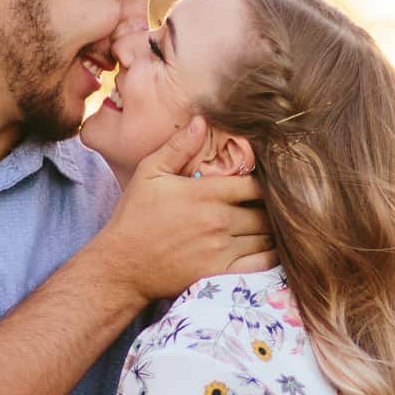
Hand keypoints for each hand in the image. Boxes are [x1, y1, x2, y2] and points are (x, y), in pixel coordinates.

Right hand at [91, 117, 273, 299]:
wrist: (123, 265)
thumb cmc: (135, 216)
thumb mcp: (149, 173)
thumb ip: (178, 147)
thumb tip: (201, 120)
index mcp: (205, 193)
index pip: (255, 185)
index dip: (263, 184)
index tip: (260, 185)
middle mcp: (218, 221)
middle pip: (265, 211)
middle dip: (269, 208)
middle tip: (268, 207)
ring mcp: (221, 249)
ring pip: (266, 236)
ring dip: (271, 230)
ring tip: (269, 225)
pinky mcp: (221, 273)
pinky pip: (261, 264)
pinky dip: (272, 255)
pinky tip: (269, 248)